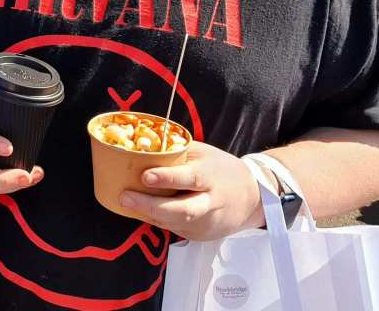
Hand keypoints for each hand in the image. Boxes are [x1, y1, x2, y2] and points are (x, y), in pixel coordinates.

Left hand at [117, 141, 263, 240]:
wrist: (253, 198)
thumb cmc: (221, 169)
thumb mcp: (203, 153)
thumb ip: (176, 152)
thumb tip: (142, 143)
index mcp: (211, 177)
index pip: (189, 178)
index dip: (167, 178)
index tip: (145, 176)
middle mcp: (210, 203)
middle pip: (182, 209)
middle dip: (151, 205)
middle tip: (125, 197)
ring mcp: (206, 222)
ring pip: (175, 223)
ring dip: (148, 214)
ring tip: (126, 203)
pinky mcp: (201, 235)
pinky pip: (174, 229)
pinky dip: (156, 220)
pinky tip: (140, 210)